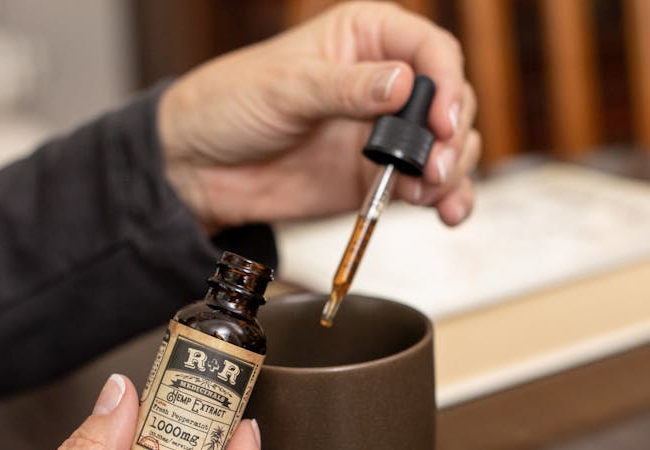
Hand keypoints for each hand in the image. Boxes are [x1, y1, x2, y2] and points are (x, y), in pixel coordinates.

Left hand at [159, 0, 479, 230]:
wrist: (198, 167)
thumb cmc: (230, 104)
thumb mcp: (286, 88)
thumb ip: (346, 88)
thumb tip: (401, 84)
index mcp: (366, 37)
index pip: (431, 49)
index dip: (447, 84)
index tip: (441, 119)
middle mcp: (384, 83)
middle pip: (450, 100)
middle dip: (451, 136)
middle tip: (433, 166)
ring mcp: (383, 134)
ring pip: (446, 146)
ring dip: (452, 171)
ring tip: (432, 192)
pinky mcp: (377, 178)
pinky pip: (426, 187)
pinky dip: (444, 200)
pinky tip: (444, 211)